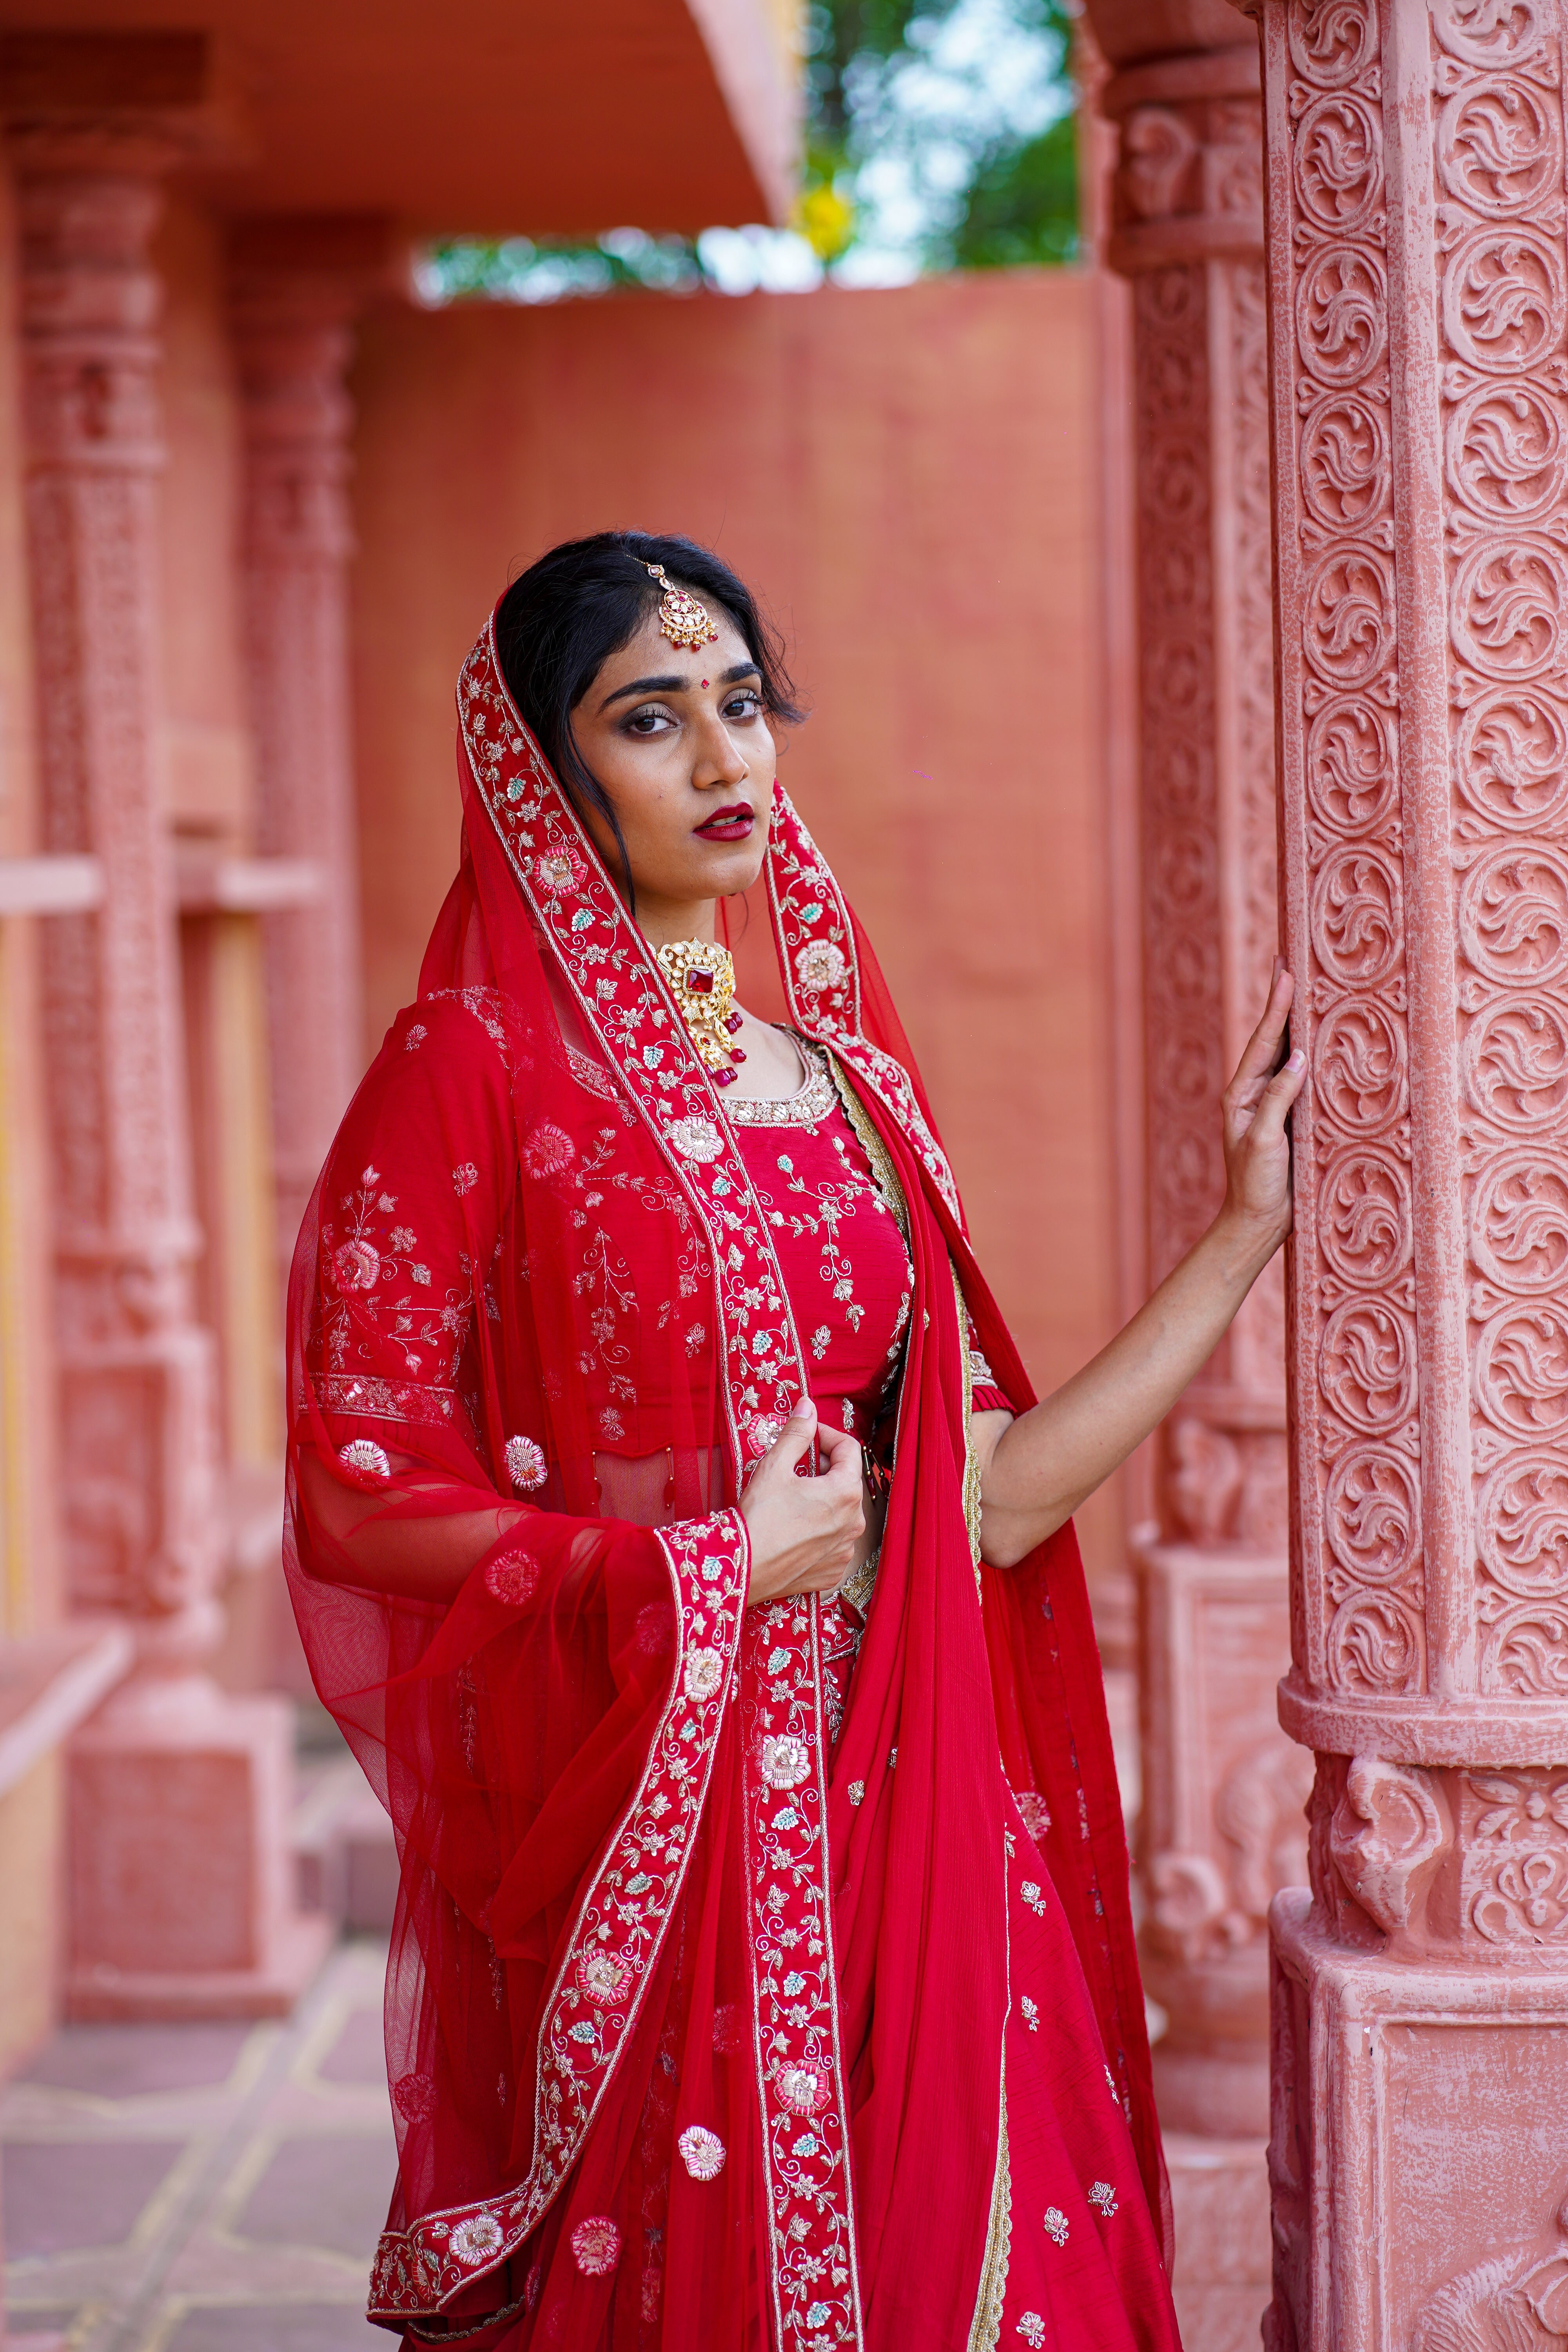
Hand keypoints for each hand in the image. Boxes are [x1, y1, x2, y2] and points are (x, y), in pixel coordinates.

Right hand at [739, 1399, 863, 1608]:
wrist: (742, 1568)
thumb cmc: (758, 1516)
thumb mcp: (775, 1465)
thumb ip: (797, 1432)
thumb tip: (808, 1406)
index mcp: (846, 1492)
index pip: (849, 1448)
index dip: (826, 1435)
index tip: (806, 1434)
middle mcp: (854, 1523)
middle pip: (845, 1481)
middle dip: (822, 1468)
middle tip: (793, 1467)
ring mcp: (845, 1550)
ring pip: (840, 1512)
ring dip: (821, 1500)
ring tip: (791, 1499)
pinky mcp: (833, 1571)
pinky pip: (832, 1542)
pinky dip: (818, 1530)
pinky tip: (793, 1529)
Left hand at [1219, 959, 1305, 1253]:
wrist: (1258, 1222)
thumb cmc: (1256, 1185)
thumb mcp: (1266, 1141)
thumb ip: (1280, 1099)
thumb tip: (1297, 1057)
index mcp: (1242, 1094)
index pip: (1264, 1041)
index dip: (1277, 1006)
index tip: (1285, 972)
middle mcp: (1256, 1094)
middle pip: (1274, 1039)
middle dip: (1284, 1003)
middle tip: (1292, 964)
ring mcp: (1274, 1105)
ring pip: (1288, 1056)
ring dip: (1298, 1025)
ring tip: (1310, 991)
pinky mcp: (1292, 1119)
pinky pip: (1303, 1079)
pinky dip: (1312, 1055)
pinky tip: (1324, 1042)